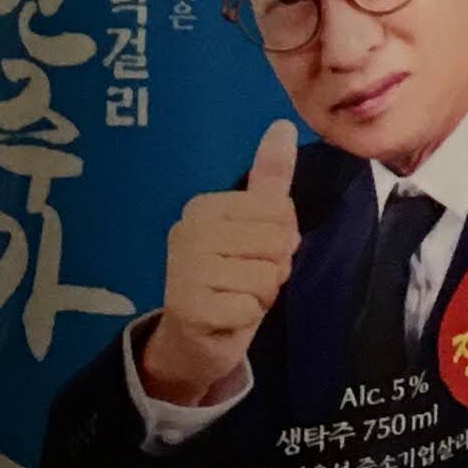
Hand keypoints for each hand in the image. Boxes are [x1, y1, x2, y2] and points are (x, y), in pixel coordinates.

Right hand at [136, 122, 298, 407]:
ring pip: (267, 276)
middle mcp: (188, 231)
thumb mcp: (252, 227)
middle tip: (246, 280)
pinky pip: (251, 308)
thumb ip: (269, 179)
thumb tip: (282, 125)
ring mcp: (185, 269)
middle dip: (274, 269)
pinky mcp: (190, 308)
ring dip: (262, 295)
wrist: (191, 341)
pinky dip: (247, 318)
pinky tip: (226, 318)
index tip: (253, 253)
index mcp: (204, 206)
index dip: (282, 238)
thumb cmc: (229, 278)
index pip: (281, 210)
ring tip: (236, 298)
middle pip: (277, 242)